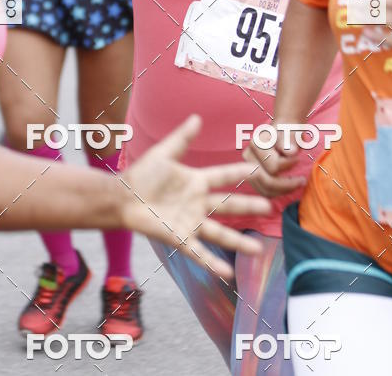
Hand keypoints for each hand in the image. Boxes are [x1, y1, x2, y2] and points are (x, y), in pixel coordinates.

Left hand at [121, 115, 271, 278]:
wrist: (121, 198)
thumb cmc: (142, 175)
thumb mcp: (164, 154)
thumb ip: (182, 138)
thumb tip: (197, 118)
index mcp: (196, 182)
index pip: (224, 176)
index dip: (240, 173)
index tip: (260, 170)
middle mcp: (197, 203)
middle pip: (229, 205)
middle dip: (248, 207)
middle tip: (270, 208)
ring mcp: (190, 222)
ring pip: (220, 233)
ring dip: (238, 241)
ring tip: (257, 249)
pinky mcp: (179, 238)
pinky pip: (199, 253)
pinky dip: (213, 263)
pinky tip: (227, 274)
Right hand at [242, 125, 305, 198]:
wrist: (284, 130)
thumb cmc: (289, 131)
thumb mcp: (292, 132)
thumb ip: (290, 140)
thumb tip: (290, 152)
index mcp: (256, 143)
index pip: (274, 166)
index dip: (289, 165)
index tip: (297, 158)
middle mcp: (248, 156)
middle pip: (267, 181)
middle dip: (287, 184)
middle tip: (302, 180)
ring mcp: (248, 168)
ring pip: (265, 190)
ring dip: (284, 190)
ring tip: (297, 184)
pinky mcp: (252, 176)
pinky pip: (264, 192)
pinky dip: (278, 192)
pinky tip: (289, 186)